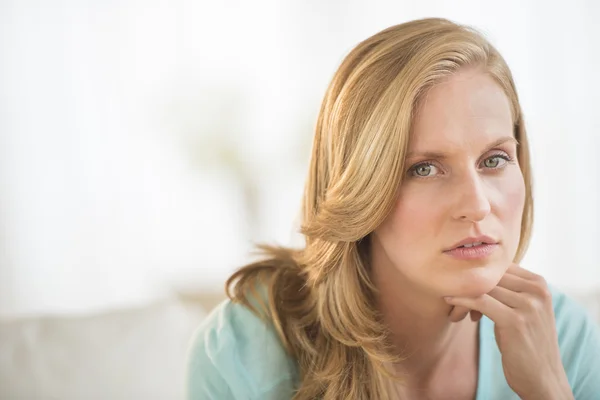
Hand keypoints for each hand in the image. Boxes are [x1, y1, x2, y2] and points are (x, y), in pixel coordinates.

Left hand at [444, 264, 572, 399]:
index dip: (478, 275)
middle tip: (451, 297)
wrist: (543, 377)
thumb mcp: (523, 309)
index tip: (462, 288)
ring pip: (482, 287)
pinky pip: (480, 301)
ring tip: (454, 310)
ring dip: (462, 295)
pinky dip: (461, 299)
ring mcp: (528, 305)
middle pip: (490, 275)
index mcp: (539, 283)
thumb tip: (474, 272)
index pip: (499, 266)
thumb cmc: (525, 342)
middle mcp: (537, 290)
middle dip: (468, 285)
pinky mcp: (515, 321)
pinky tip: (450, 301)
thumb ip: (508, 289)